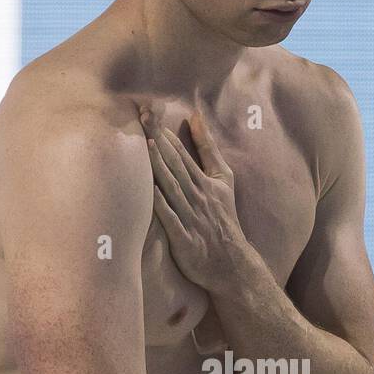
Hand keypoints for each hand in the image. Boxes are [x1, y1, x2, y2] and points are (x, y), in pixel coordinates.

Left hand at [139, 106, 248, 293]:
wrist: (230, 261)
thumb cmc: (222, 217)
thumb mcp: (223, 180)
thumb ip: (209, 148)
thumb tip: (196, 116)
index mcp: (206, 182)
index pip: (182, 153)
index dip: (165, 133)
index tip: (150, 112)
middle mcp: (198, 196)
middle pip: (175, 164)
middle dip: (159, 140)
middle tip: (142, 117)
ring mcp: (191, 217)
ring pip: (172, 187)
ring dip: (160, 166)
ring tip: (146, 145)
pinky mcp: (184, 238)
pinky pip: (171, 219)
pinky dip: (161, 204)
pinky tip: (149, 191)